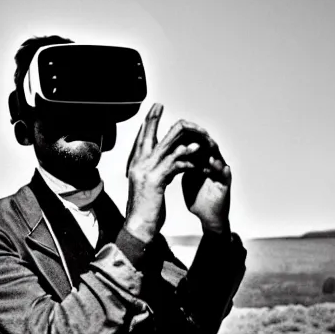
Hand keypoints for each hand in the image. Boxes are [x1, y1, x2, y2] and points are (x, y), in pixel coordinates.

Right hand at [124, 103, 201, 242]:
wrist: (139, 226)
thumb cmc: (145, 209)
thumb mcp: (148, 187)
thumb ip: (155, 173)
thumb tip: (165, 165)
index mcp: (136, 166)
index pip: (141, 139)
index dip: (147, 123)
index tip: (154, 109)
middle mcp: (138, 166)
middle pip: (147, 136)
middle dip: (154, 120)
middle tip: (161, 106)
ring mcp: (146, 172)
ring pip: (165, 148)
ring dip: (184, 142)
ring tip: (197, 138)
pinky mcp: (155, 181)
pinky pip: (175, 165)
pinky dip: (188, 160)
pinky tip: (198, 160)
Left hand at [181, 131, 231, 233]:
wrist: (208, 217)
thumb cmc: (197, 197)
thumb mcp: (186, 177)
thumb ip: (180, 164)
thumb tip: (167, 151)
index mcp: (203, 161)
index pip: (198, 144)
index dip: (189, 136)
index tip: (177, 128)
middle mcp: (214, 164)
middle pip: (209, 146)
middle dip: (201, 138)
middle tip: (192, 131)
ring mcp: (221, 174)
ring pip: (219, 157)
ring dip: (212, 150)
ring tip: (206, 144)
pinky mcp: (226, 185)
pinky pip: (226, 175)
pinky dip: (222, 169)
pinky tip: (216, 164)